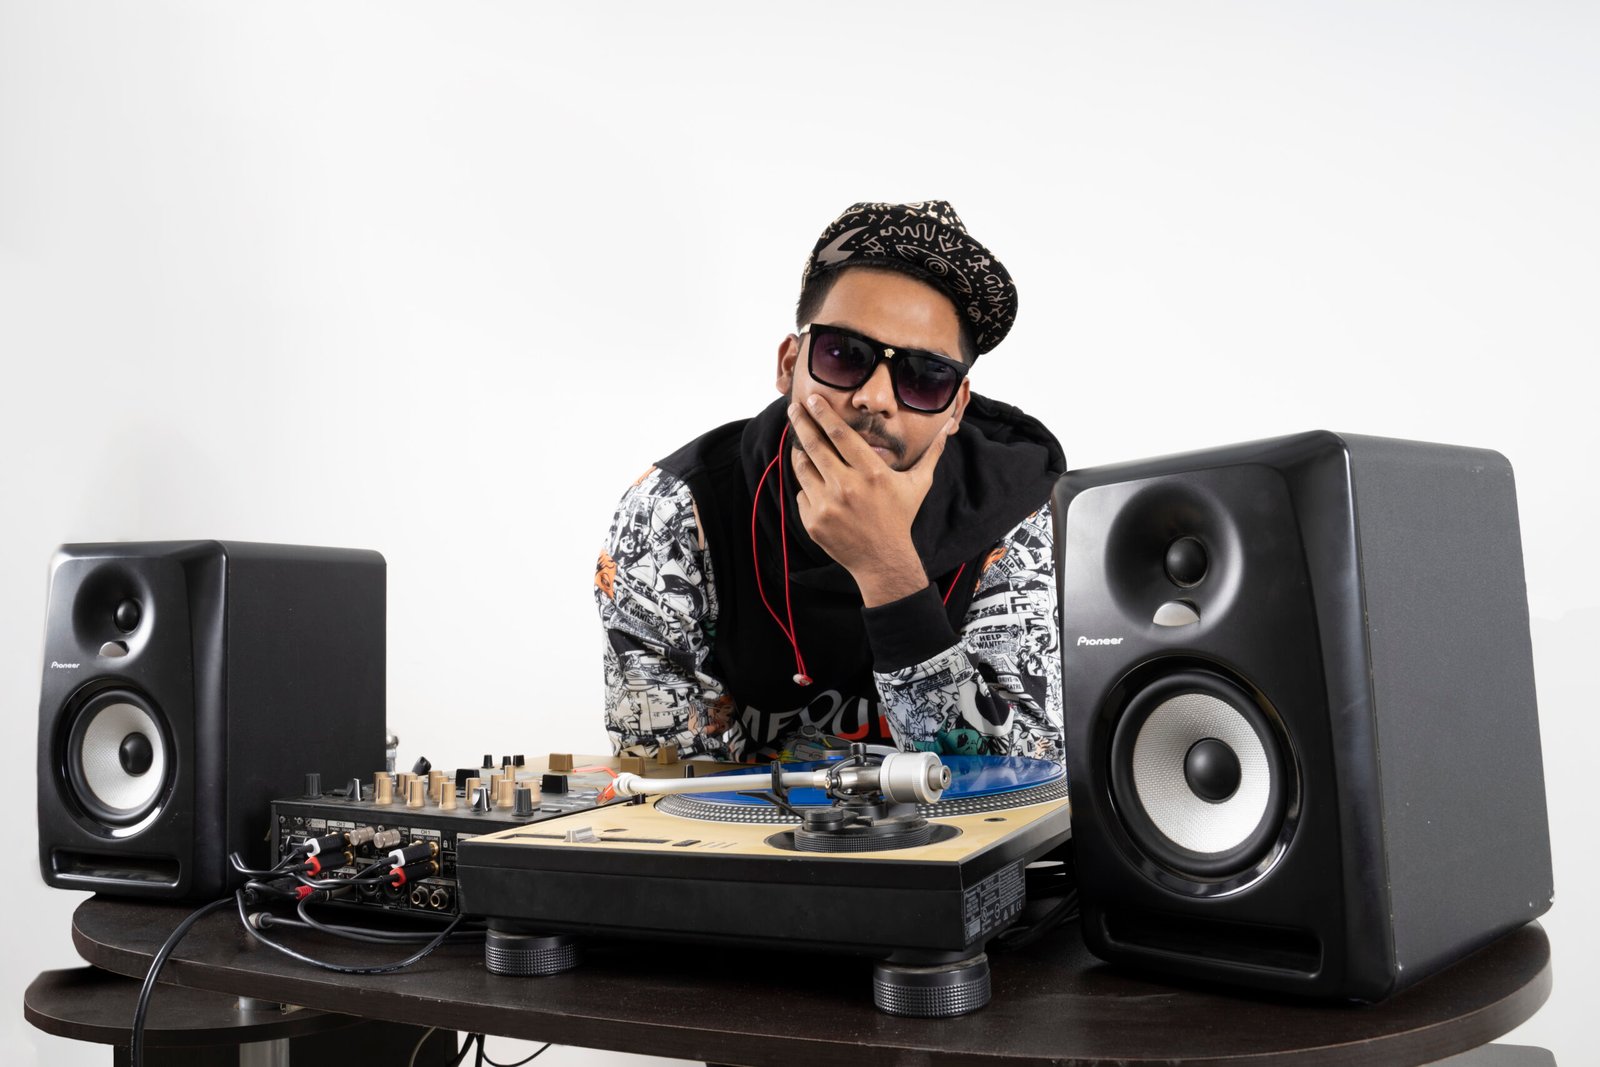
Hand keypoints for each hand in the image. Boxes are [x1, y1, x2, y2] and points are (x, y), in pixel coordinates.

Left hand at [786, 395, 954, 606]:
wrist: (882, 560)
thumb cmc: (900, 517)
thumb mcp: (918, 485)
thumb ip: (931, 455)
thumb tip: (947, 430)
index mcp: (871, 473)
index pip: (841, 435)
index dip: (824, 414)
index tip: (812, 399)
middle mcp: (847, 487)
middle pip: (815, 445)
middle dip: (801, 422)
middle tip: (794, 408)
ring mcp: (827, 505)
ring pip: (803, 468)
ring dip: (799, 452)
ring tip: (799, 442)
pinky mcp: (813, 521)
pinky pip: (802, 493)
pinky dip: (808, 486)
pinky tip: (816, 483)